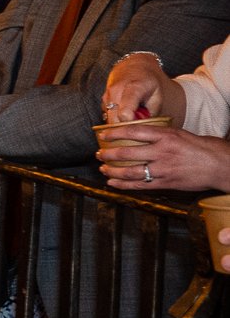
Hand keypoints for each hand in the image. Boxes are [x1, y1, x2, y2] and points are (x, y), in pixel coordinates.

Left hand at [98, 122, 229, 192]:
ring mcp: (163, 169)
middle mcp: (162, 152)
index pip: (133, 131)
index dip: (115, 133)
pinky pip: (140, 185)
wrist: (221, 166)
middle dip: (109, 154)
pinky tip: (113, 183)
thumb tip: (140, 134)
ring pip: (130, 171)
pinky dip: (124, 185)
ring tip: (103, 169)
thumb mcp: (181, 134)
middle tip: (99, 154)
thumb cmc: (202, 148)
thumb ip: (160, 135)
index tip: (103, 134)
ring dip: (112, 171)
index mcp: (166, 136)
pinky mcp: (166, 183)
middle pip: (127, 153)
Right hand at [103, 51, 171, 123]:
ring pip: (110, 119)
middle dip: (125, 128)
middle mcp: (116, 90)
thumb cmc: (148, 83)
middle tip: (137, 130)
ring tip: (132, 121)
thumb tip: (143, 129)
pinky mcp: (103, 100)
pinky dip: (116, 119)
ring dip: (120, 124)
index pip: (125, 111)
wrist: (134, 67)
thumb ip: (151, 113)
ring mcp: (107, 94)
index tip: (136, 128)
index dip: (129, 123)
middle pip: (115, 118)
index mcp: (134, 87)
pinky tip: (125, 115)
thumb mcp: (157, 96)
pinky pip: (107, 115)